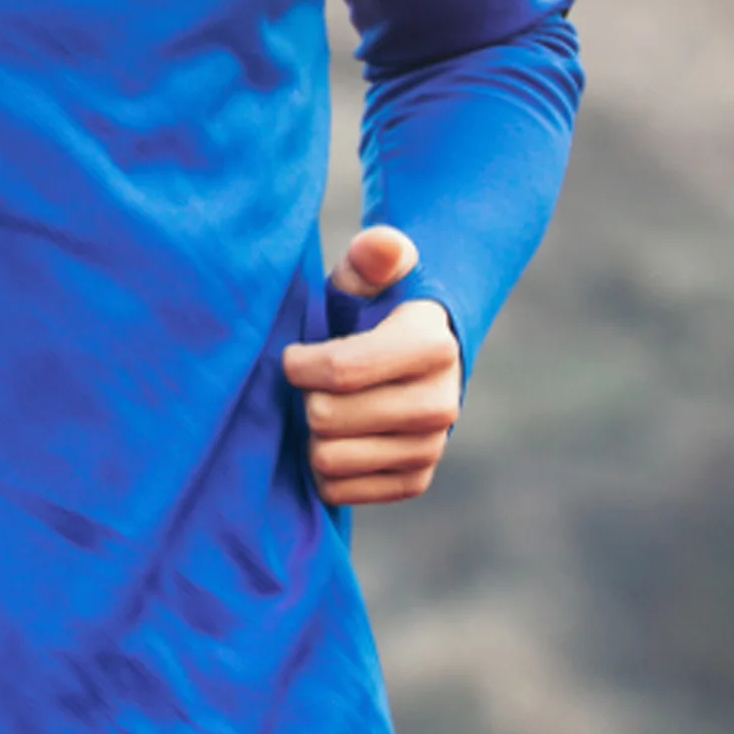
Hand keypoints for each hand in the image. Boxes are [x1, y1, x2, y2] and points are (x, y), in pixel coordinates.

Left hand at [282, 226, 461, 506]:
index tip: (292, 356)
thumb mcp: (369, 276)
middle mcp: (441, 403)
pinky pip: (341, 491)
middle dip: (305, 398)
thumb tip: (383, 243)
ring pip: (329, 458)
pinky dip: (324, 469)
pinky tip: (335, 437)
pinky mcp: (415, 479)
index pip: (341, 370)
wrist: (411, 358)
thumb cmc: (374, 309)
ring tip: (323, 407)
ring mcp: (432, 447)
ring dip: (311, 435)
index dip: (299, 365)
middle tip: (311, 384)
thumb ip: (372, 255)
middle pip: (326, 418)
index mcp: (431, 345)